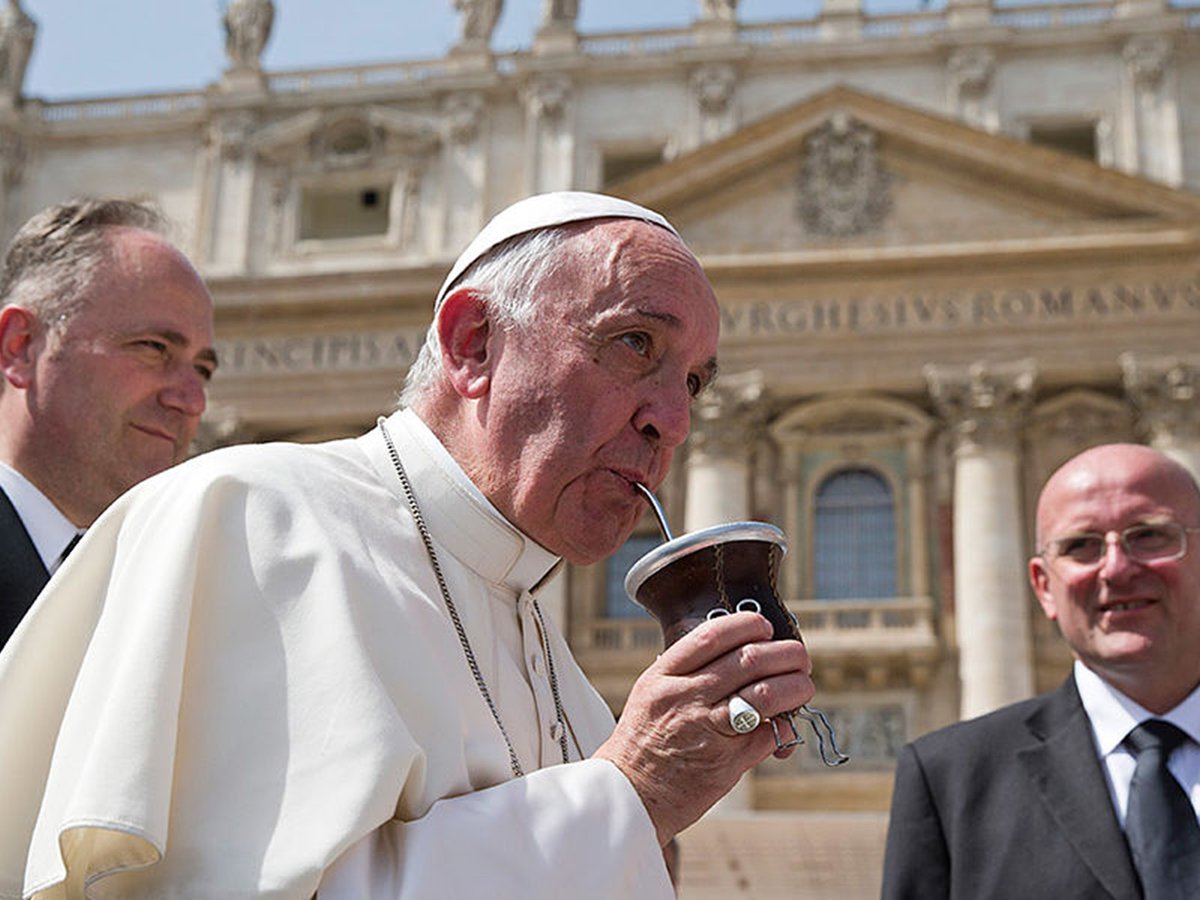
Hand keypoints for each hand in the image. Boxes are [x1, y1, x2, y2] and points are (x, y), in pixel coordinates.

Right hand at [592, 611, 814, 844]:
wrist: (629, 795)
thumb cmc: (642, 742)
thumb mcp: (651, 694)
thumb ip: (687, 674)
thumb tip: (740, 656)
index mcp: (664, 677)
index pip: (712, 636)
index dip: (747, 626)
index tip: (765, 627)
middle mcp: (685, 697)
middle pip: (748, 661)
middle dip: (785, 654)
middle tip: (798, 657)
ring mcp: (706, 729)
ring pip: (766, 695)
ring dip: (796, 687)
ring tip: (803, 685)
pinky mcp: (726, 761)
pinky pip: (768, 735)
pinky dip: (786, 727)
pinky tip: (786, 724)